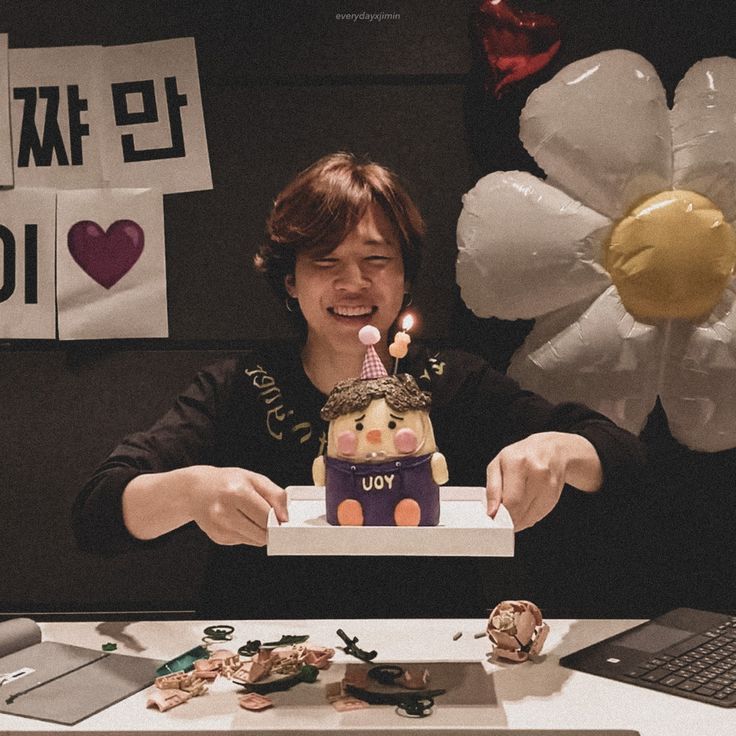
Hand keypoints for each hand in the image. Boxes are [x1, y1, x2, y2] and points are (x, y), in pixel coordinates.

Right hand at [183, 465, 287, 545]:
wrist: (196, 490)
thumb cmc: (228, 482)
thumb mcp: (254, 479)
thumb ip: (275, 495)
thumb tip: (286, 517)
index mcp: (237, 493)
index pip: (267, 517)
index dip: (279, 519)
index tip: (282, 518)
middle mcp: (225, 512)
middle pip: (262, 533)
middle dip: (271, 527)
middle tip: (269, 516)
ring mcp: (219, 528)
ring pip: (255, 540)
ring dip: (259, 531)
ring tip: (250, 515)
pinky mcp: (218, 538)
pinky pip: (244, 541)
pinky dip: (247, 533)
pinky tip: (238, 520)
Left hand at [485, 432, 601, 530]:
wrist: (552, 450)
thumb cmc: (521, 456)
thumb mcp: (498, 464)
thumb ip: (492, 489)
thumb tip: (491, 512)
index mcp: (518, 462)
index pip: (510, 500)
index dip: (500, 514)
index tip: (494, 518)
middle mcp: (537, 472)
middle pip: (520, 510)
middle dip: (508, 518)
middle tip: (501, 514)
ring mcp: (549, 485)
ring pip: (529, 516)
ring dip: (518, 519)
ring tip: (514, 505)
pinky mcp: (555, 496)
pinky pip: (538, 516)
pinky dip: (528, 516)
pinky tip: (525, 504)